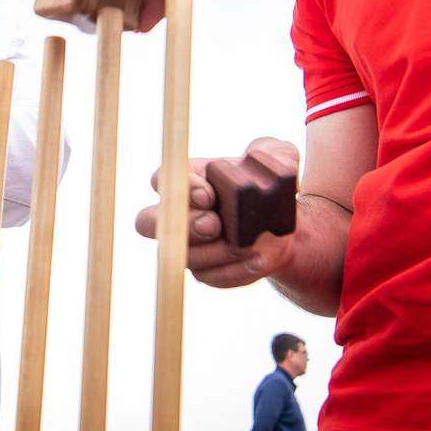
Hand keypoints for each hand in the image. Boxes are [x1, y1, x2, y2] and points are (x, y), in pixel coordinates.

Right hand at [134, 137, 304, 288]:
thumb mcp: (278, 158)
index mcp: (187, 180)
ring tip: (248, 244)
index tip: (208, 194)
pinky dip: (234, 271)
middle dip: (182, 225)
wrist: (283, 225)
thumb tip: (271, 164)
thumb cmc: (269, 184)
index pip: (164, 181)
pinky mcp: (205, 271)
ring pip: (183, 256)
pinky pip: (209, 277)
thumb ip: (273, 153)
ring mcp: (187, 246)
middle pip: (148, 223)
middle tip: (215, 224)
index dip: (180, 189)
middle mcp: (177, 214)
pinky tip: (256, 259)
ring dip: (217, 252)